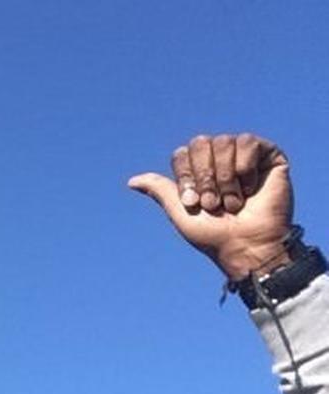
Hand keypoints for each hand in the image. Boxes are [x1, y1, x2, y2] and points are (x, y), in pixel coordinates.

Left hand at [128, 134, 293, 280]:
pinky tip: (250, 189)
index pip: (182, 153)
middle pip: (200, 143)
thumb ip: (160, 191)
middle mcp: (220, 158)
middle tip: (212, 204)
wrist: (246, 245)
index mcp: (198, 170)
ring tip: (232, 203)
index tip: (192, 203)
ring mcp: (243, 155)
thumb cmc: (213, 234)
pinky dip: (244, 169)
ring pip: (223, 142)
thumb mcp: (180, 213)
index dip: (186, 177)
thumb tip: (131, 181)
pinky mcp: (268, 154)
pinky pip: (248, 142)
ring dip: (224, 178)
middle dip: (204, 178)